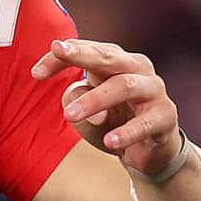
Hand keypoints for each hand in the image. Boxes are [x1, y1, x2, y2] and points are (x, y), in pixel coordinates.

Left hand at [31, 38, 182, 178]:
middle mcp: (136, 68)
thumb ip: (76, 97)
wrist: (152, 149)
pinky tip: (110, 141)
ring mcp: (154, 90)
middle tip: (59, 53)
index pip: (87, 51)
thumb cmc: (115, 119)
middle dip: (82, 54)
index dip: (61, 57)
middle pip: (109, 56)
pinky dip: (126, 132)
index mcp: (116, 61)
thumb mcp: (88, 107)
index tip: (36, 73)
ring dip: (95, 99)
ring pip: (125, 85)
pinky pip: (145, 122)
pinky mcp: (165, 116)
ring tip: (70, 115)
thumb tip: (76, 105)